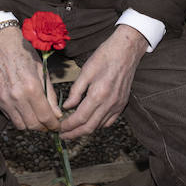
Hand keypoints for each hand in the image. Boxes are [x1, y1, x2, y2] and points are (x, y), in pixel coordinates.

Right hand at [0, 26, 60, 131]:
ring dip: (31, 125)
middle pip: (33, 125)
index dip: (53, 125)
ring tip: (37, 118)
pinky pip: (10, 117)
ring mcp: (5, 100)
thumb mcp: (43, 72)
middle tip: (49, 124)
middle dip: (43, 128)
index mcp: (32, 88)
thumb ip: (51, 95)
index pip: (45, 117)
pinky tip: (25, 110)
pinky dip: (19, 118)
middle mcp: (17, 96)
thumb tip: (57, 114)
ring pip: (20, 125)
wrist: (2, 45)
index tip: (57, 126)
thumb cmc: (25, 54)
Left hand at [60, 25, 144, 139]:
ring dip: (85, 130)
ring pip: (99, 126)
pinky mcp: (122, 104)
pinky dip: (98, 125)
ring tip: (73, 129)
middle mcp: (109, 103)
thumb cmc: (104, 57)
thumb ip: (75, 91)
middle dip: (74, 134)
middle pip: (89, 127)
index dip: (68, 126)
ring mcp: (117, 105)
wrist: (126, 50)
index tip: (59, 129)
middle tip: (63, 135)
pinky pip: (109, 121)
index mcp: (98, 95)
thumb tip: (67, 107)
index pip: (80, 118)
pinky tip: (90, 122)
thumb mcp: (85, 71)